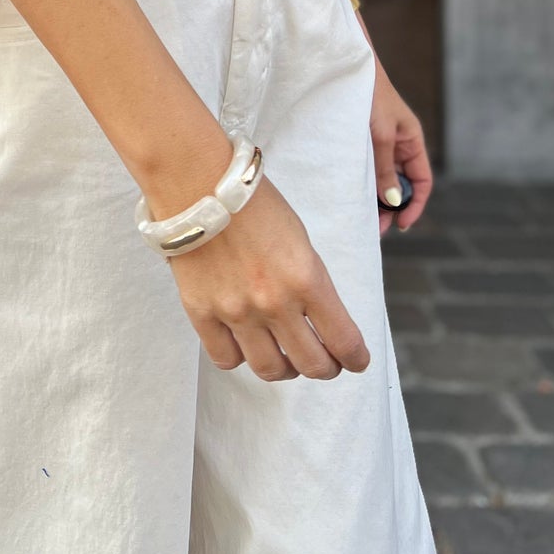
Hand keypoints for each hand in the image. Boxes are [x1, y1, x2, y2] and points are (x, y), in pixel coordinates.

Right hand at [166, 177, 370, 381]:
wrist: (198, 182)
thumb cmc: (254, 203)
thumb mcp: (299, 240)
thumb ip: (310, 282)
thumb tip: (318, 318)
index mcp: (307, 278)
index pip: (344, 341)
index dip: (355, 359)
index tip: (355, 361)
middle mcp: (274, 302)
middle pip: (312, 365)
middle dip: (325, 367)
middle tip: (323, 360)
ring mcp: (236, 311)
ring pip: (270, 370)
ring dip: (284, 368)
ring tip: (283, 356)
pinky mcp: (201, 312)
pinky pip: (226, 358)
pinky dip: (239, 356)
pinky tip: (243, 343)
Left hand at [370, 61, 432, 235]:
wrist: (347, 69)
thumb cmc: (369, 96)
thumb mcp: (380, 135)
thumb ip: (385, 169)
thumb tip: (395, 202)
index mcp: (412, 142)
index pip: (422, 181)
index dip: (416, 205)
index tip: (402, 224)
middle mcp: (398, 146)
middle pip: (402, 185)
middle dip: (392, 208)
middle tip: (374, 228)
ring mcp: (380, 145)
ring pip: (383, 179)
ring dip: (376, 199)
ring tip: (363, 218)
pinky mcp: (362, 143)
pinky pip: (367, 169)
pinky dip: (363, 184)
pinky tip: (353, 197)